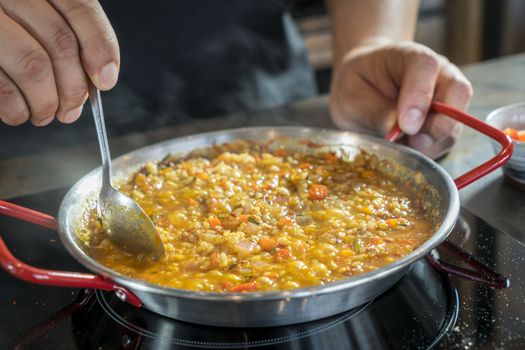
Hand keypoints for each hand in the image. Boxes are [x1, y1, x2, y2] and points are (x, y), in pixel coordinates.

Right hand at [0, 0, 118, 125]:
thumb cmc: (8, 27)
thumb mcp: (36, 15)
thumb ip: (65, 36)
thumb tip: (98, 78)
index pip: (80, 8)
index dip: (100, 47)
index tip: (106, 80)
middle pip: (60, 42)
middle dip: (74, 87)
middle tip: (72, 110)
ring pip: (34, 65)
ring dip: (47, 102)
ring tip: (46, 114)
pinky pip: (1, 86)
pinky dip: (17, 108)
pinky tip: (20, 113)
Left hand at [330, 40, 472, 158]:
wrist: (363, 87)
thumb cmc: (358, 85)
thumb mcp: (353, 96)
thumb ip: (377, 112)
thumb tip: (399, 132)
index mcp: (409, 57)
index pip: (426, 67)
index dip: (420, 96)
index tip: (406, 125)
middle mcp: (437, 72)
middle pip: (458, 92)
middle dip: (439, 124)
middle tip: (414, 142)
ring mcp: (446, 96)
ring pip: (455, 121)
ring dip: (433, 142)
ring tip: (404, 147)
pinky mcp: (446, 120)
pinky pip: (447, 138)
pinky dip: (430, 150)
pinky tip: (408, 148)